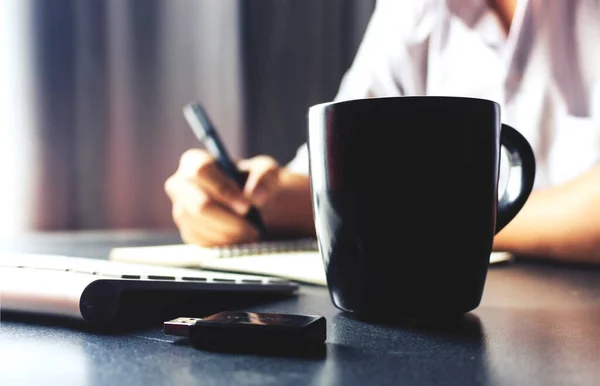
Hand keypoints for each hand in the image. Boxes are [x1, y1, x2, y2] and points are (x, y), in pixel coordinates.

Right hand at [165, 149, 280, 245]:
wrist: (251, 203)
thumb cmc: (253, 181)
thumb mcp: (266, 171)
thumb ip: (265, 177)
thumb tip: (255, 196)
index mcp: (194, 161)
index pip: (201, 171)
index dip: (223, 189)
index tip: (246, 206)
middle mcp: (180, 184)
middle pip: (199, 206)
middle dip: (229, 220)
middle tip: (252, 227)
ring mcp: (181, 210)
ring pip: (203, 227)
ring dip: (230, 233)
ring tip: (251, 233)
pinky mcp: (188, 231)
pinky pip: (203, 242)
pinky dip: (226, 243)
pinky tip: (241, 237)